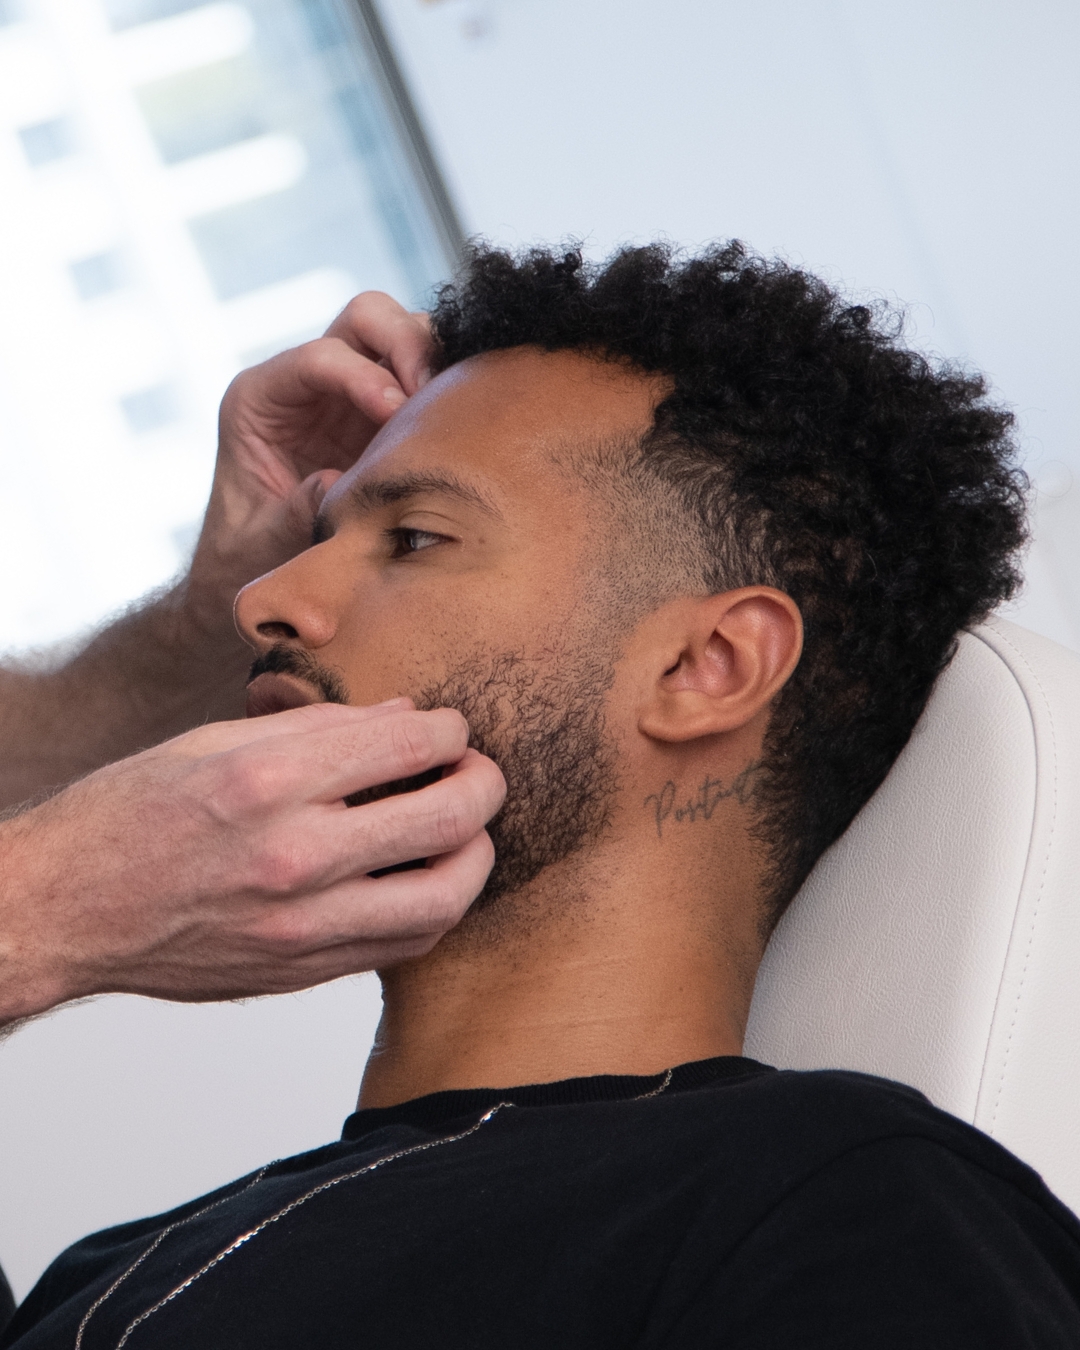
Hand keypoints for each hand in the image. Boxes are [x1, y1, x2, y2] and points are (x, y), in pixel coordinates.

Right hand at [0, 700, 503, 1027]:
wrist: (65, 912)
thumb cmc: (129, 816)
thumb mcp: (213, 743)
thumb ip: (319, 729)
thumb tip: (405, 717)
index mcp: (267, 781)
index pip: (407, 744)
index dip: (448, 730)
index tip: (447, 729)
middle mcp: (292, 855)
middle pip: (447, 819)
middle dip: (485, 785)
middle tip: (481, 772)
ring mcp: (300, 926)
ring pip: (443, 899)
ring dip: (477, 857)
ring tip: (468, 830)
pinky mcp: (300, 972)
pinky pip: (402, 946)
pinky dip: (434, 908)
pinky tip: (427, 877)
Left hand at [185, 294, 433, 637]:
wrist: (255, 570)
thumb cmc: (247, 554)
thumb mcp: (259, 541)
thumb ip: (294, 511)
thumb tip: (338, 484)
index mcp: (262, 399)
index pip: (319, 357)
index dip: (363, 376)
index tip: (398, 413)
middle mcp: (308, 382)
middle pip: (368, 318)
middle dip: (408, 344)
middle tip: (436, 395)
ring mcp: (353, 392)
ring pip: (407, 334)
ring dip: (438, 363)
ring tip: (455, 417)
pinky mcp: (389, 415)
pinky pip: (431, 377)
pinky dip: (454, 388)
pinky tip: (464, 427)